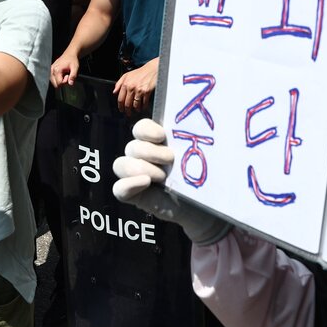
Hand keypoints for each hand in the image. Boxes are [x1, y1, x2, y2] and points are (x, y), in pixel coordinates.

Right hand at [50, 50, 80, 86]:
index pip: (59, 83)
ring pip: (54, 82)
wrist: (70, 54)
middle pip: (56, 84)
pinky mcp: (51, 70)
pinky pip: (53, 79)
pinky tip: (62, 74)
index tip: (68, 75)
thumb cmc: (72, 60)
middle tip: (67, 75)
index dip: (65, 81)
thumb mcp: (75, 68)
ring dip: (60, 80)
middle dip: (62, 82)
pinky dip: (58, 78)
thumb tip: (70, 83)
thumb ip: (73, 76)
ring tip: (65, 74)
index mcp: (57, 70)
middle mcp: (52, 70)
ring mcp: (50, 70)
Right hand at [112, 119, 229, 244]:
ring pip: (121, 164)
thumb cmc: (201, 180)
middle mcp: (142, 157)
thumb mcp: (201, 159)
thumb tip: (208, 117)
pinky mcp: (132, 194)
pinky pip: (118, 188)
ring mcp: (135, 176)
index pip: (140, 128)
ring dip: (141, 168)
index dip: (146, 129)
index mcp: (156, 143)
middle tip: (171, 159)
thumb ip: (196, 143)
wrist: (203, 209)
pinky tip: (145, 184)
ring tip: (162, 177)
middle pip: (132, 146)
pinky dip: (128, 184)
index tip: (162, 135)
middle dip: (151, 152)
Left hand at [113, 57, 158, 113]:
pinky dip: (143, 107)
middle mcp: (131, 88)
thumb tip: (114, 92)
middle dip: (128, 111)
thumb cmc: (140, 72)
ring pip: (136, 105)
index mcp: (125, 84)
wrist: (152, 69)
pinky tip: (143, 107)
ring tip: (137, 110)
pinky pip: (144, 103)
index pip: (120, 99)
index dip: (120, 106)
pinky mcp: (147, 92)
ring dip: (136, 109)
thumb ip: (119, 83)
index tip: (121, 110)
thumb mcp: (127, 75)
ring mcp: (139, 90)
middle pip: (127, 104)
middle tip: (129, 114)